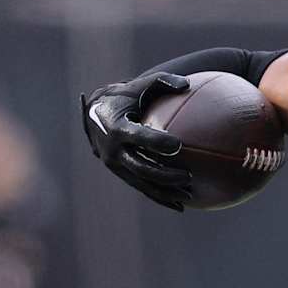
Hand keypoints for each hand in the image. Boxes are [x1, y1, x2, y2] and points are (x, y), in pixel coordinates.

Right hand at [79, 71, 192, 210]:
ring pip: (142, 183)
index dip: (156, 142)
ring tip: (189, 195)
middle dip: (164, 174)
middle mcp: (114, 150)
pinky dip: (160, 198)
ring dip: (165, 192)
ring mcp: (116, 165)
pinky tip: (181, 205)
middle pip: (141, 167)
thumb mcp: (140, 85)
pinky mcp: (122, 174)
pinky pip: (142, 188)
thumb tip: (187, 84)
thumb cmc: (125, 96)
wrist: (97, 113)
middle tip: (188, 176)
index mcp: (117, 128)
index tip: (177, 144)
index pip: (138, 137)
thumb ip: (162, 81)